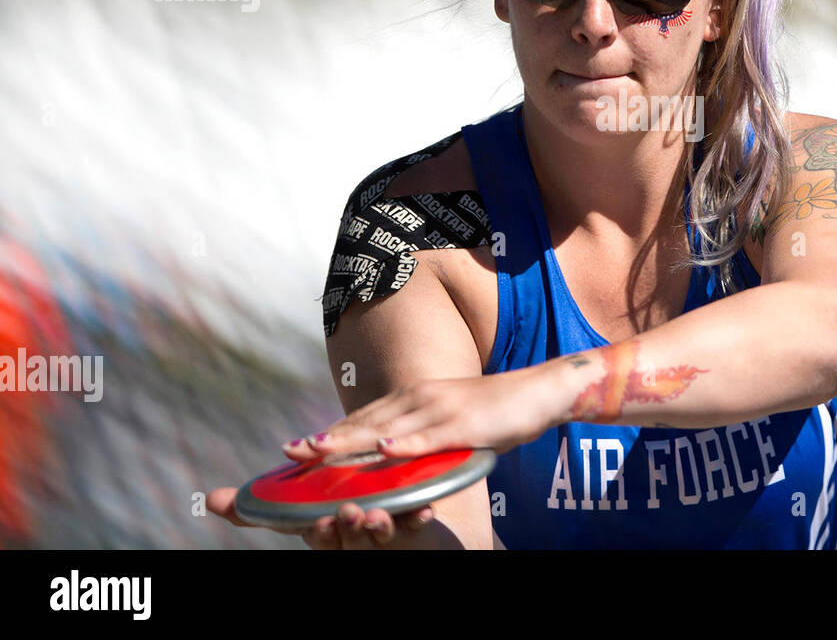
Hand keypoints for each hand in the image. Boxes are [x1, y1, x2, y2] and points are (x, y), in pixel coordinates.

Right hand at [206, 486, 445, 548]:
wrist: (388, 526)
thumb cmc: (331, 518)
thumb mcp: (296, 510)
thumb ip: (257, 509)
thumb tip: (209, 500)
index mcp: (326, 534)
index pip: (319, 538)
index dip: (319, 532)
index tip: (318, 521)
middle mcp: (353, 539)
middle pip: (349, 537)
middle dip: (347, 527)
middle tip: (348, 511)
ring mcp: (384, 536)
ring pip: (380, 535)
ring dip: (379, 525)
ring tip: (380, 513)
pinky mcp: (412, 528)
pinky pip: (417, 525)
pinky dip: (419, 517)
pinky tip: (426, 509)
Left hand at [282, 365, 557, 461]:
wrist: (539, 392)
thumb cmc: (494, 411)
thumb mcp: (448, 420)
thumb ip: (418, 433)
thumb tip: (388, 451)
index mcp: (414, 398)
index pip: (364, 418)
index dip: (329, 434)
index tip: (296, 448)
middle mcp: (420, 399)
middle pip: (366, 422)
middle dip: (326, 439)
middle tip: (290, 451)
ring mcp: (441, 411)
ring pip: (388, 429)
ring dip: (351, 441)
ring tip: (317, 450)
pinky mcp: (464, 425)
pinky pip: (430, 438)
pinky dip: (405, 444)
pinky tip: (384, 450)